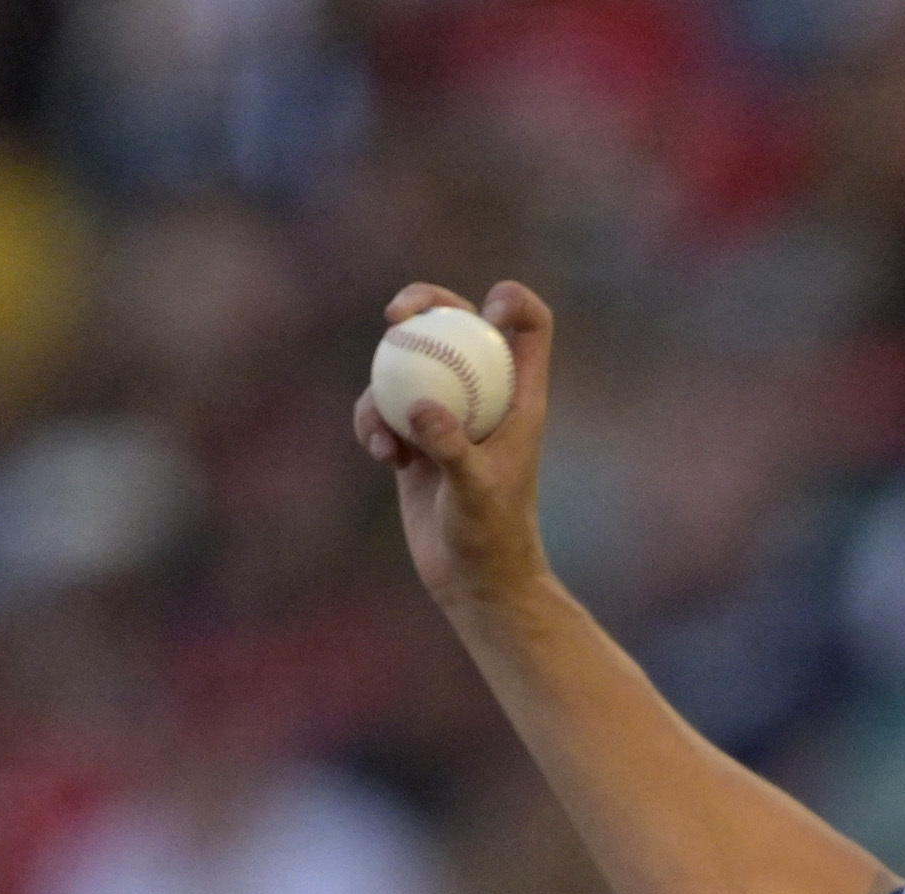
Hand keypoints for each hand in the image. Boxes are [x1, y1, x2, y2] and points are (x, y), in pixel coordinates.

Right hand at [353, 279, 554, 615]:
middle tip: (397, 315)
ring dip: (385, 381)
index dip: (513, 301)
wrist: (474, 580)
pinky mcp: (416, 436)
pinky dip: (374, 421)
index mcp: (518, 397)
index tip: (486, 307)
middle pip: (456, 322)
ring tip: (386, 438)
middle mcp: (484, 395)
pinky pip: (385, 404)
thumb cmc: (491, 539)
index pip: (529, 327)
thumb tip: (419, 407)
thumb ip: (451, 448)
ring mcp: (447, 412)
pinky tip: (383, 457)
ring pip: (410, 359)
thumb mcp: (474, 493)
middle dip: (424, 303)